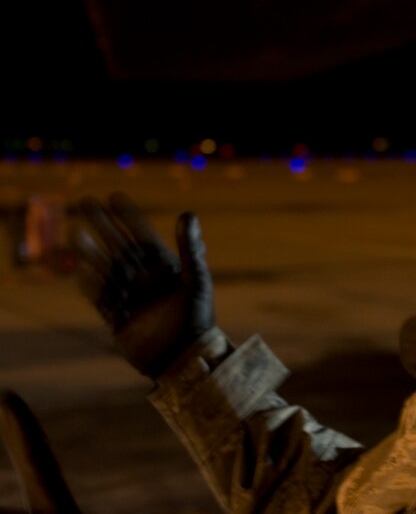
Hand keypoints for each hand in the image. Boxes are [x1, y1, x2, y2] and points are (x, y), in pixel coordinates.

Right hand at [71, 192, 214, 377]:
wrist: (187, 359)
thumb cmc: (197, 318)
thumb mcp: (196, 279)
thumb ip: (190, 248)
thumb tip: (188, 213)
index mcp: (166, 269)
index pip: (143, 237)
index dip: (129, 217)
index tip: (115, 197)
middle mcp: (147, 280)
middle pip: (120, 248)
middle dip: (104, 226)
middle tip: (86, 202)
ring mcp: (132, 299)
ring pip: (107, 270)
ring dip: (92, 252)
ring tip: (76, 232)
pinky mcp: (120, 320)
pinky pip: (101, 299)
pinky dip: (91, 285)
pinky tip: (78, 270)